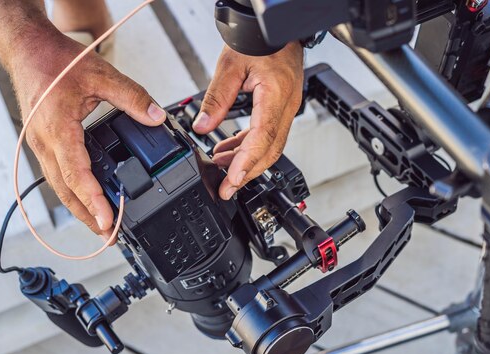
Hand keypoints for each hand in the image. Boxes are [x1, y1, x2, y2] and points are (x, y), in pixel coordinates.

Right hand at [12, 31, 165, 239]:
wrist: (27, 50)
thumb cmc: (56, 61)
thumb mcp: (100, 75)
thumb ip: (132, 97)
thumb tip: (156, 117)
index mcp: (57, 128)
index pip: (76, 174)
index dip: (92, 201)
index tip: (107, 221)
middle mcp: (45, 142)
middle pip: (65, 191)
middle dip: (88, 216)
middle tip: (110, 236)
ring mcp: (41, 144)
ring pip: (59, 187)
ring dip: (79, 208)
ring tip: (101, 226)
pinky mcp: (44, 143)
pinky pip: (57, 175)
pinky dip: (73, 192)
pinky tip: (86, 199)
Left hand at [192, 42, 303, 199]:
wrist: (275, 29)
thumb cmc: (258, 39)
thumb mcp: (231, 66)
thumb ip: (216, 99)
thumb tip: (202, 127)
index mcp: (276, 95)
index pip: (262, 139)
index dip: (246, 163)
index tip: (231, 181)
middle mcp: (286, 107)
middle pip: (270, 151)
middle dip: (247, 173)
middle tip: (226, 189)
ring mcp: (286, 109)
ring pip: (269, 147)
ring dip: (246, 161)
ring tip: (220, 168)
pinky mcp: (280, 108)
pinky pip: (267, 135)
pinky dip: (248, 147)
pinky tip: (229, 151)